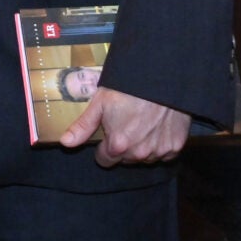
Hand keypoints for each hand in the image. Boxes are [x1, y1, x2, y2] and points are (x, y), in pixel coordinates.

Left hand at [57, 87, 190, 168]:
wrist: (162, 79)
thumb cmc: (129, 89)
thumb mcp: (100, 103)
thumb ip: (83, 126)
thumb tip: (65, 143)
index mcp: (118, 145)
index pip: (104, 160)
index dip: (103, 148)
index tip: (108, 133)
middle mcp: (139, 153)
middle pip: (124, 160)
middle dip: (122, 147)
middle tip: (125, 124)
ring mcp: (159, 151)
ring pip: (144, 158)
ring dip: (141, 147)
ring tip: (142, 124)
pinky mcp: (175, 147)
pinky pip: (164, 154)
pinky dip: (159, 144)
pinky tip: (157, 127)